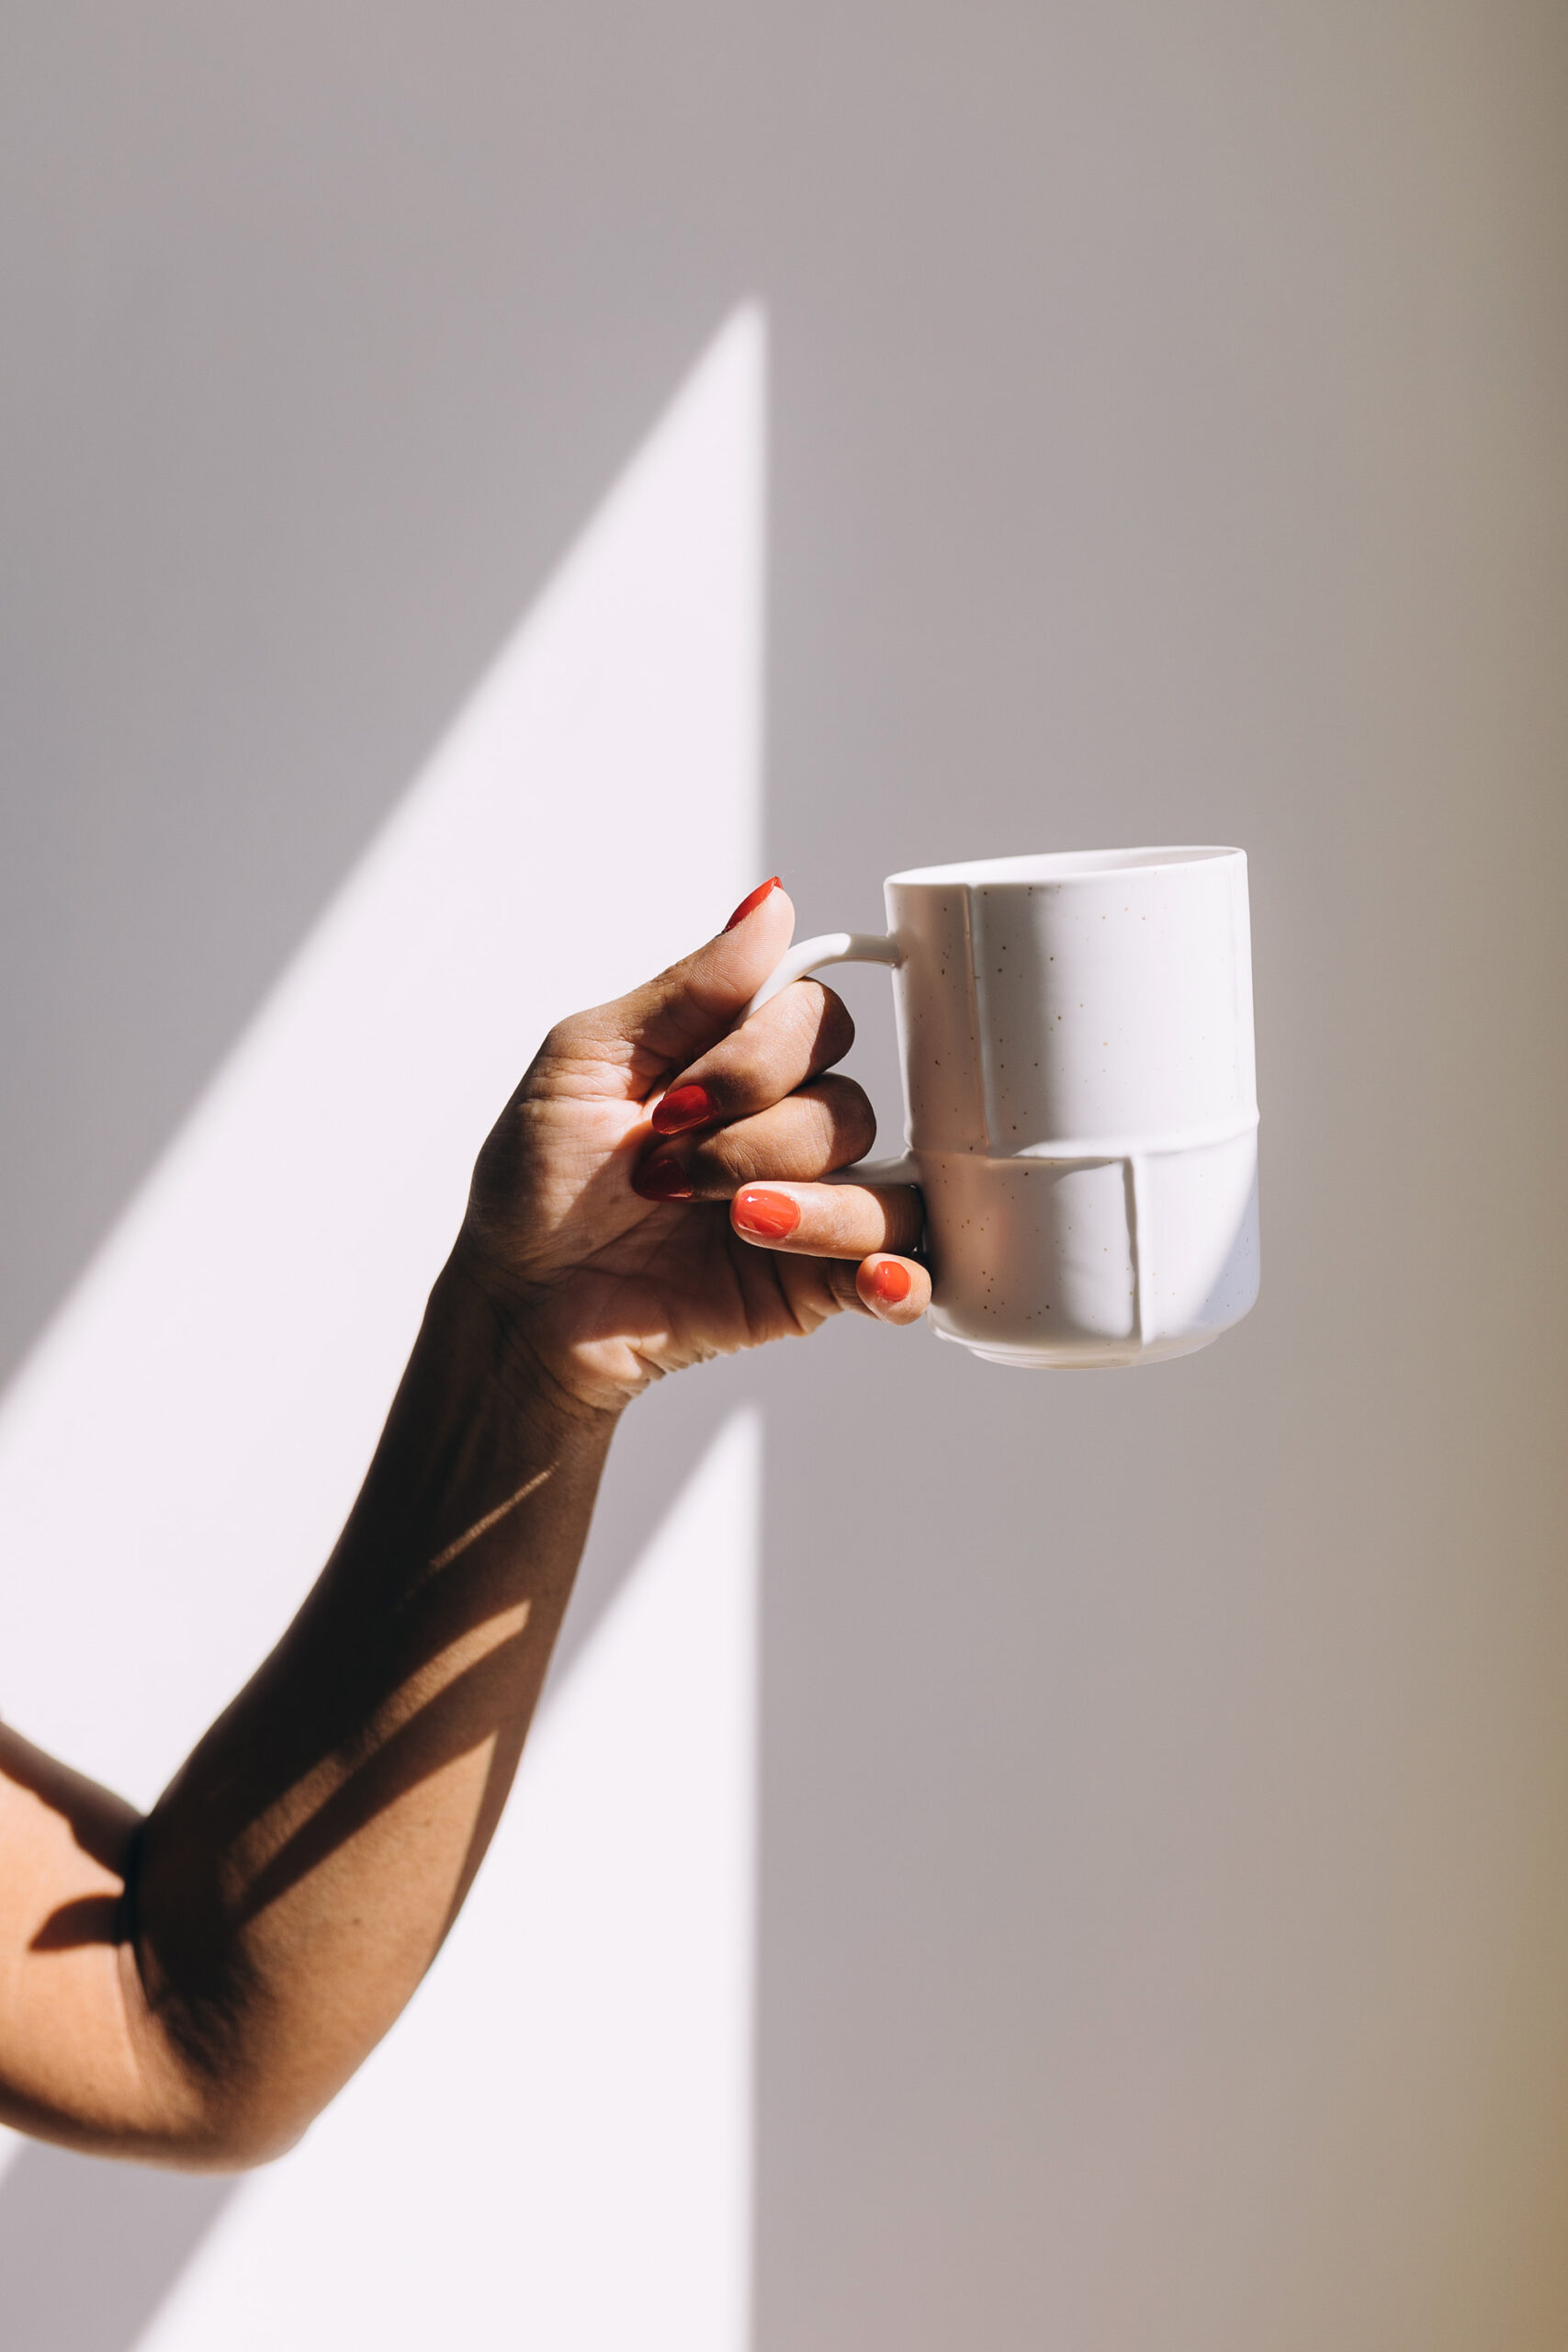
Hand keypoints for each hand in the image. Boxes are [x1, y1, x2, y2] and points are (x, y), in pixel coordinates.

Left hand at [457, 878, 930, 1412]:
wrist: (523, 1304)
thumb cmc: (537, 1184)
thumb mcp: (590, 1057)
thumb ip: (692, 985)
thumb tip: (770, 900)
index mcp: (737, 1060)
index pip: (817, 1019)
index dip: (757, 1058)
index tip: (667, 1103)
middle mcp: (785, 1127)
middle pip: (851, 1103)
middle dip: (753, 1142)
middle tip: (666, 1176)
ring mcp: (810, 1209)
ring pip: (884, 1186)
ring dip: (806, 1206)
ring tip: (729, 1226)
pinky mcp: (819, 1287)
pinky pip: (906, 1273)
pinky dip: (899, 1274)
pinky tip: (869, 1279)